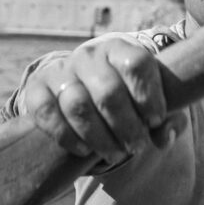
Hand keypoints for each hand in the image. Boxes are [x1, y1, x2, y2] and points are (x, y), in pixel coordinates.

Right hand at [22, 38, 182, 161]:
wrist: (79, 84)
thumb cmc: (125, 95)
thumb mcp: (148, 100)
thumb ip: (167, 119)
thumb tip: (165, 136)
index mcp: (120, 49)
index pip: (137, 65)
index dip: (149, 95)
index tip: (156, 120)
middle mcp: (89, 55)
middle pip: (109, 92)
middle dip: (127, 126)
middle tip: (137, 147)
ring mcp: (61, 70)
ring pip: (78, 106)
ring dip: (100, 138)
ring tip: (116, 155)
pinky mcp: (37, 89)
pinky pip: (48, 114)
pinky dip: (67, 137)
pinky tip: (85, 151)